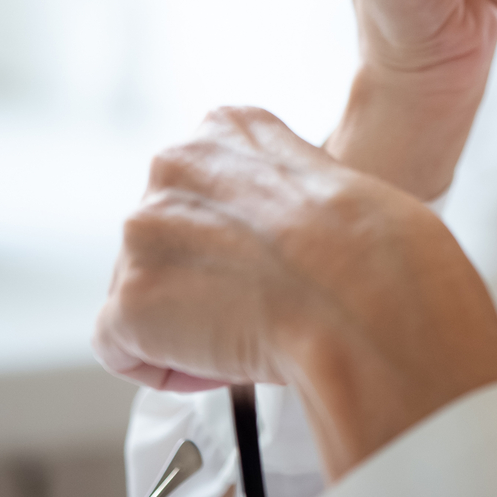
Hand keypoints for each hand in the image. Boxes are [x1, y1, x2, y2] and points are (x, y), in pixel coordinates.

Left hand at [93, 108, 496, 478]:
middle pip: (163, 240)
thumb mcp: (330, 179)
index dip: (233, 241)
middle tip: (258, 305)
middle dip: (203, 279)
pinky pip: (122, 349)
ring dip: (187, 321)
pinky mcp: (129, 299)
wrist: (366, 292)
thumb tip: (269, 243)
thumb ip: (274, 195)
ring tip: (250, 331)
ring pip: (142, 292)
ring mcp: (144, 230)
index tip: (262, 265)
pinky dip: (165, 368)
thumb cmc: (373, 248)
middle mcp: (174, 165)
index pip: (198, 189)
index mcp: (226, 128)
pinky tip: (220, 363)